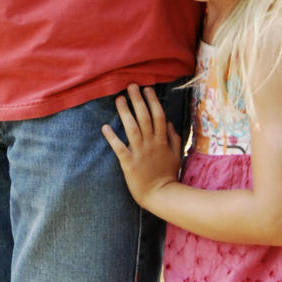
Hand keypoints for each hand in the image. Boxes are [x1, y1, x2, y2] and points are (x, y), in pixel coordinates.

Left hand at [102, 85, 182, 207]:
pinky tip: (105, 127)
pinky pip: (119, 148)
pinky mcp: (129, 163)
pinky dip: (112, 137)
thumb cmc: (168, 175)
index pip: (158, 115)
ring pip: (132, 128)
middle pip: (144, 117)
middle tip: (131, 86)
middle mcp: (151, 143)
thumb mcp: (176, 155)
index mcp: (162, 141)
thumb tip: (169, 122)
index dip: (152, 101)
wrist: (161, 195)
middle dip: (138, 100)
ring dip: (125, 112)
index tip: (147, 89)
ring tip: (118, 99)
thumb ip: (174, 138)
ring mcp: (140, 153)